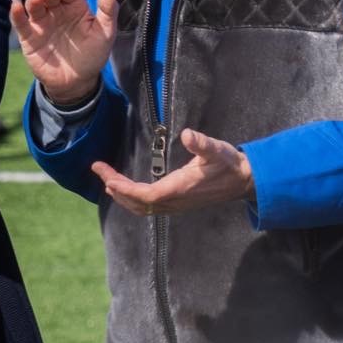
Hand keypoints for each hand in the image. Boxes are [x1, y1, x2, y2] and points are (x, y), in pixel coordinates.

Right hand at [11, 0, 117, 109]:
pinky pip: (20, 23)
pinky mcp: (29, 37)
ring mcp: (41, 22)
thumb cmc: (92, 55)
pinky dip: (16, 13)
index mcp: (75, 6)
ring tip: (37, 0)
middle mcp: (57, 10)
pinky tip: (15, 7)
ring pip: (34, 4)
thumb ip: (109, 12)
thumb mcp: (105, 34)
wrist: (76, 82)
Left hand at [92, 127, 253, 215]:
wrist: (243, 181)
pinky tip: (126, 190)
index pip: (145, 195)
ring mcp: (176, 205)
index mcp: (180, 189)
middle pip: (138, 202)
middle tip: (99, 170)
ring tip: (107, 181)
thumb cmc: (229, 164)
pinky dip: (133, 199)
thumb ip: (202, 144)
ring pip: (142, 207)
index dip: (125, 189)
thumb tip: (189, 134)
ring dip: (123, 196)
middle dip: (117, 188)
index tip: (107, 178)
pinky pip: (149, 207)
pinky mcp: (177, 204)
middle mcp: (175, 201)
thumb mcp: (217, 150)